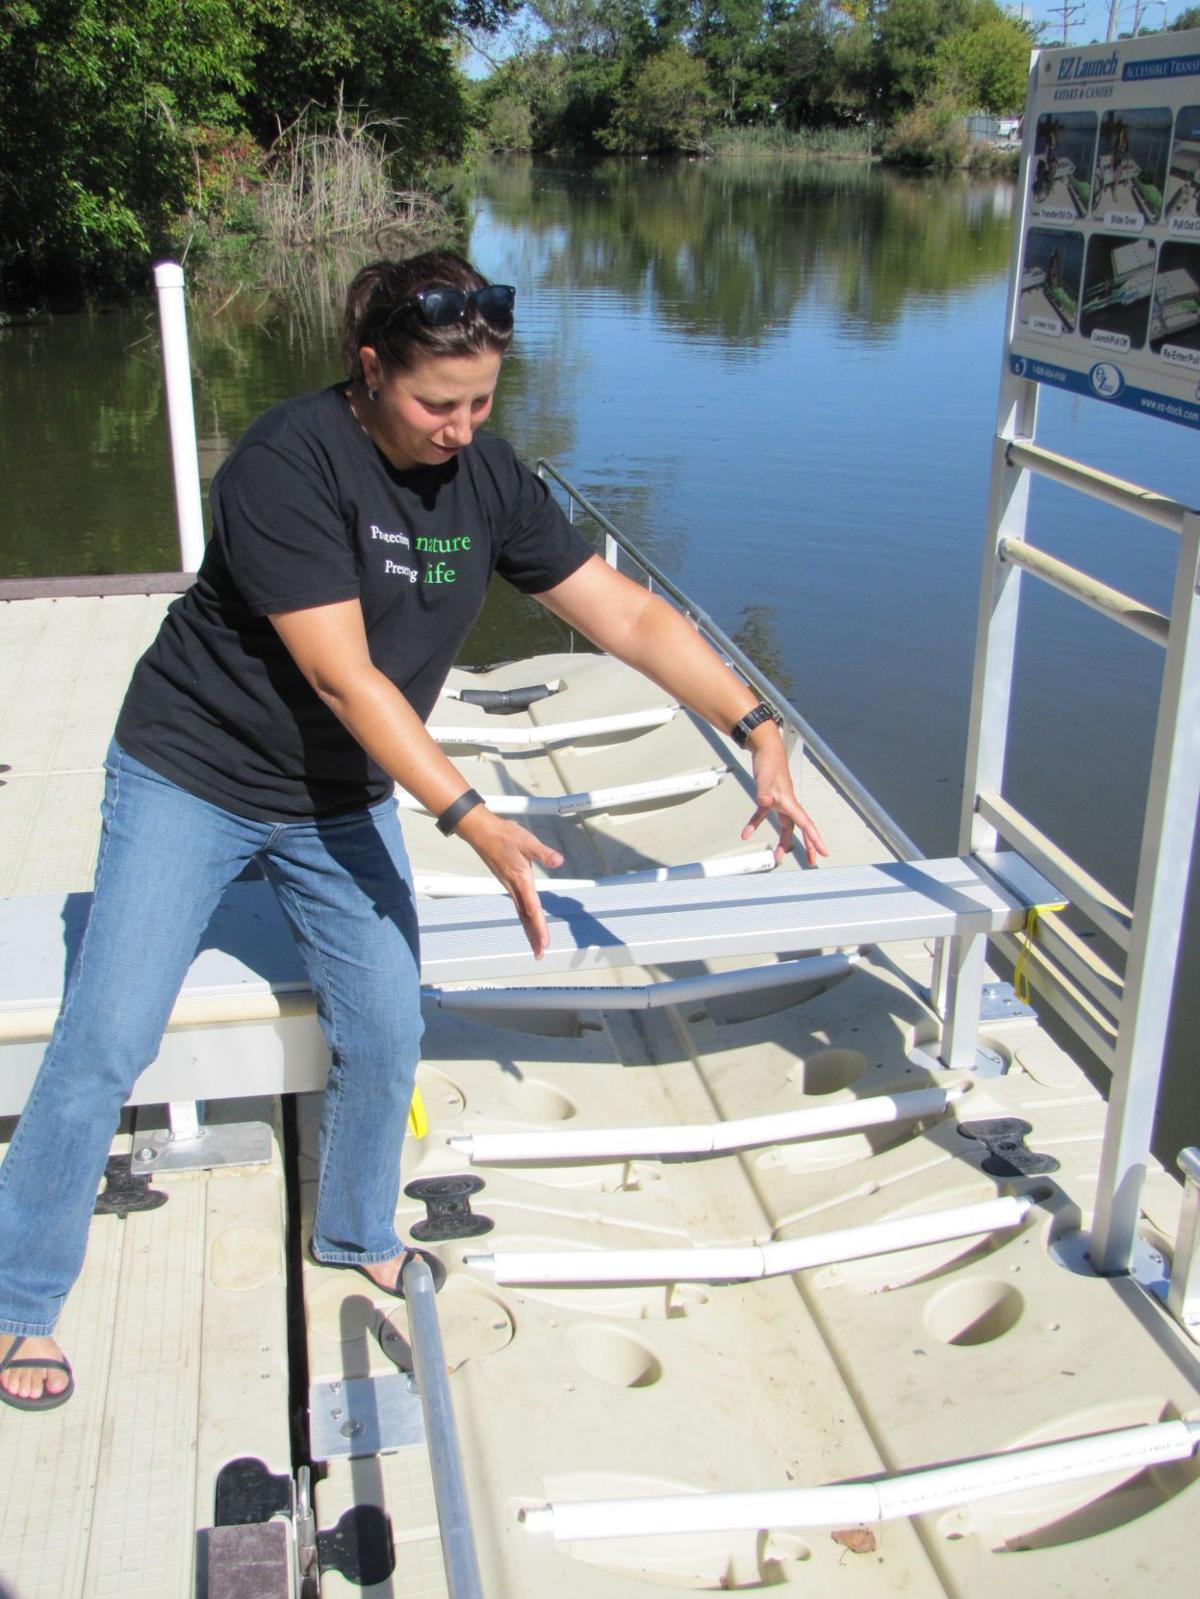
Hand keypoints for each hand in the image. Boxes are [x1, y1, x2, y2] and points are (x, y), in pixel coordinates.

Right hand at [456, 807, 562, 957]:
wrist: (482, 832)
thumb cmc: (504, 835)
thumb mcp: (527, 841)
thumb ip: (543, 853)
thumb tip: (559, 861)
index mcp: (521, 880)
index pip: (532, 908)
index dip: (539, 927)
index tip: (544, 942)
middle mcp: (514, 887)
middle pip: (525, 918)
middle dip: (533, 937)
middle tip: (539, 954)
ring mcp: (510, 886)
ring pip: (521, 914)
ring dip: (529, 930)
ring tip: (536, 944)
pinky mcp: (508, 883)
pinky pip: (518, 906)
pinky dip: (525, 918)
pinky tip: (528, 921)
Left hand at [742, 739, 827, 866]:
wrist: (765, 750)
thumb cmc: (769, 763)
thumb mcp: (765, 780)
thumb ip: (764, 793)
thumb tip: (764, 803)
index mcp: (790, 803)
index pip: (806, 824)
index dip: (815, 840)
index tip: (824, 852)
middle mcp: (788, 805)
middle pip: (801, 829)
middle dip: (808, 845)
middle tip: (813, 861)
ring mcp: (780, 802)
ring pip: (785, 827)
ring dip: (783, 841)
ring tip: (777, 856)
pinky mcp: (768, 799)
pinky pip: (763, 816)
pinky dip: (755, 825)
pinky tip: (746, 833)